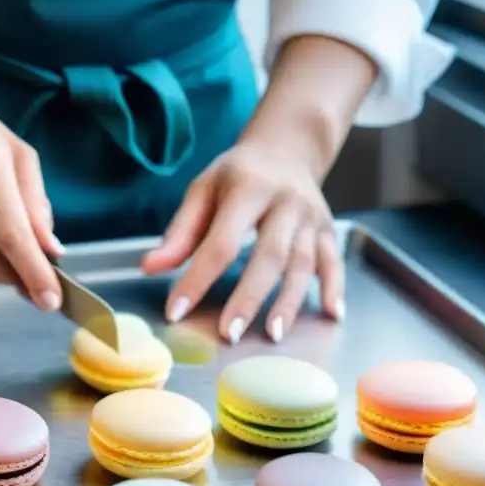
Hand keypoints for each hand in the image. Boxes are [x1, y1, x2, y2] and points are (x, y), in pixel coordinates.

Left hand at [141, 142, 343, 343]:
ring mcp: (312, 218)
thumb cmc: (237, 175)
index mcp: (249, 187)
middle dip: (248, 297)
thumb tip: (149, 268)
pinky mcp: (328, 231)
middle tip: (227, 334)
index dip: (198, 278)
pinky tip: (332, 316)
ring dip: (289, 302)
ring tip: (273, 335)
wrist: (287, 150)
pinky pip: (334, 262)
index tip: (176, 311)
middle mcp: (286, 202)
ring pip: (303, 264)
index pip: (221, 241)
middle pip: (268, 255)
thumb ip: (180, 232)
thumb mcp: (203, 190)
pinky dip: (335, 289)